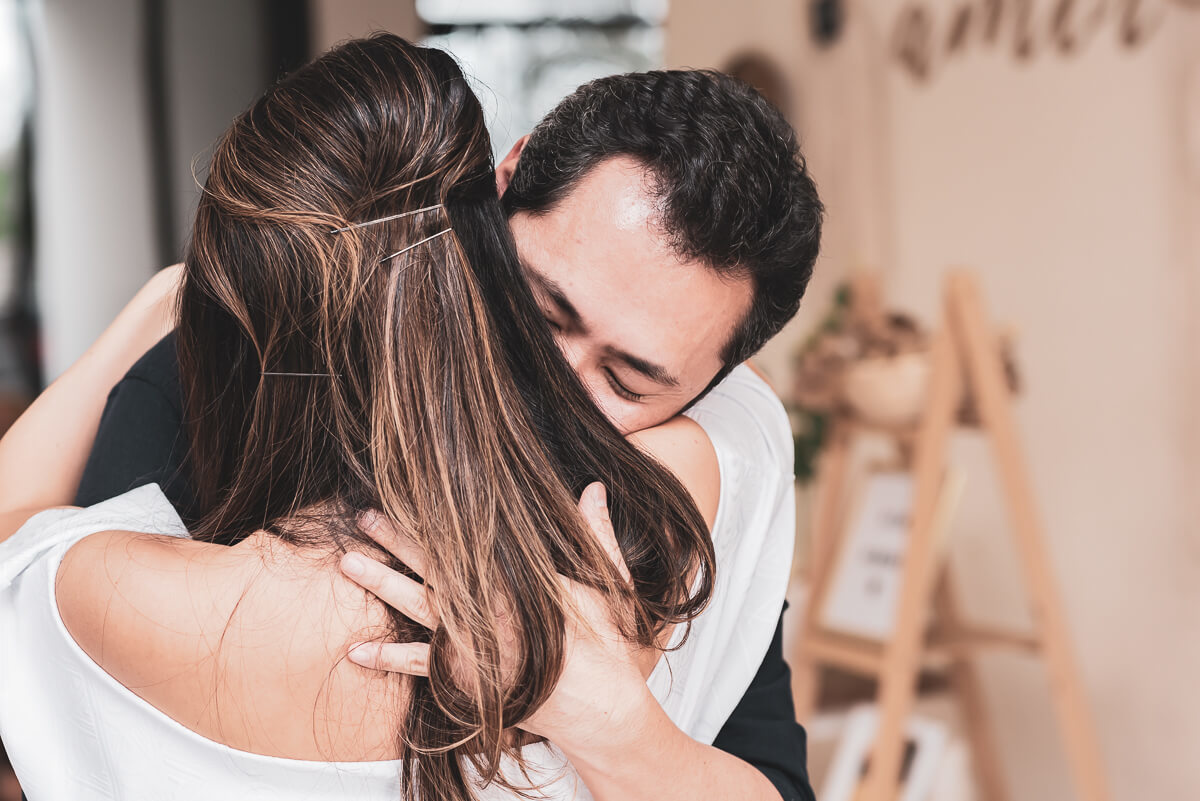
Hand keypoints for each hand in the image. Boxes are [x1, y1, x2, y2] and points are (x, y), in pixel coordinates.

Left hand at [339, 482, 657, 749]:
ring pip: (417, 605)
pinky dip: (388, 658)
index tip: (407, 492)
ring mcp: (473, 642)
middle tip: (364, 517)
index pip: (467, 540)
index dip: (435, 517)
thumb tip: (594, 488)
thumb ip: (595, 532)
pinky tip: (358, 650)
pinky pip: (420, 664)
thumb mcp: (605, 580)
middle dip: (395, 539)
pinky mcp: (466, 677)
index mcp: (518, 579)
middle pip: (432, 566)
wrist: (598, 705)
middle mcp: (489, 607)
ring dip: (381, 583)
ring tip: (348, 563)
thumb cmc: (602, 641)